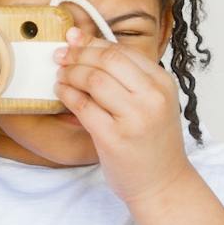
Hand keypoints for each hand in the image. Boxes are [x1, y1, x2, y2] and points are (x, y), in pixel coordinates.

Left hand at [52, 26, 192, 205]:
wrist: (162, 184)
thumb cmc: (152, 142)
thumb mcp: (152, 102)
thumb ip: (127, 76)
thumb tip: (83, 42)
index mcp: (163, 83)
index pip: (122, 51)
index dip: (92, 42)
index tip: (73, 40)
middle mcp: (152, 97)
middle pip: (106, 59)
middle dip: (78, 54)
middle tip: (61, 56)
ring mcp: (134, 118)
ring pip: (93, 79)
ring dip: (70, 73)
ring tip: (61, 75)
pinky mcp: (113, 138)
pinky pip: (82, 106)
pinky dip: (67, 94)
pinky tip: (61, 92)